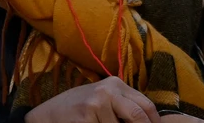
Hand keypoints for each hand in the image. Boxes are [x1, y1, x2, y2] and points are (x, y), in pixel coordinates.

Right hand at [27, 77, 159, 122]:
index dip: (154, 122)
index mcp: (116, 83)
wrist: (49, 113)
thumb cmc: (80, 109)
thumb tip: (148, 121)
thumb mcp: (104, 100)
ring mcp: (97, 102)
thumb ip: (124, 106)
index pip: (146, 105)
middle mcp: (108, 89)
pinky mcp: (87, 115)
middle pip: (139, 116)